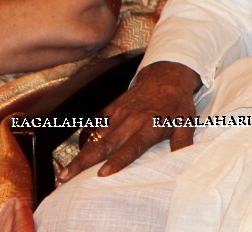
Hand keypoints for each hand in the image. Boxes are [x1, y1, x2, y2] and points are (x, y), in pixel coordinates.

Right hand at [56, 61, 201, 182]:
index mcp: (148, 126)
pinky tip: (78, 152)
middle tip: (65, 176)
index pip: (131, 148)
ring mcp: (119, 114)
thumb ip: (182, 143)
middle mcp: (130, 121)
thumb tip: (183, 162)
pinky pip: (97, 125)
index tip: (102, 175)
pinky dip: (87, 138)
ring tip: (65, 172)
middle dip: (84, 162)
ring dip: (81, 155)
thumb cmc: (176, 103)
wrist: (165, 75)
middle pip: (104, 145)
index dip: (117, 162)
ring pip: (97, 138)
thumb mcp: (186, 123)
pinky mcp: (113, 108)